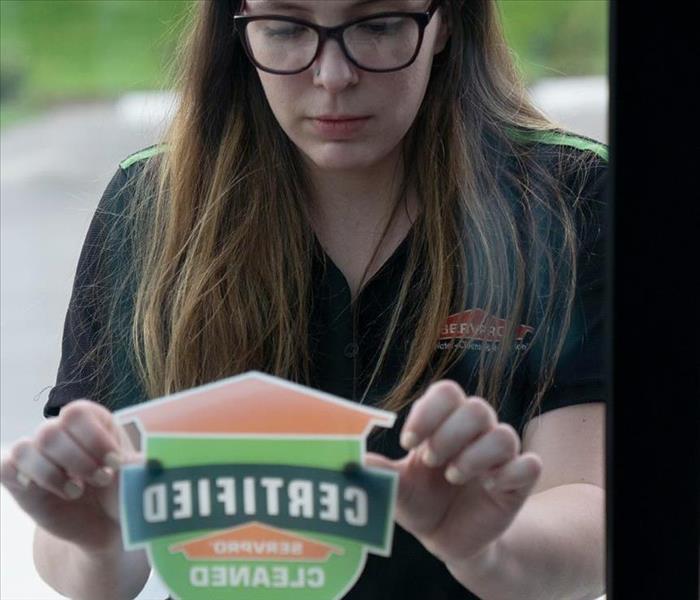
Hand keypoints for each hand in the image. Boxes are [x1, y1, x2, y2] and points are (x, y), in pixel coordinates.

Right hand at [0, 399, 139, 551]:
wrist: (108, 524)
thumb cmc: (124, 490)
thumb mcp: (136, 475)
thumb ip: (137, 466)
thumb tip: (145, 463)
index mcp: (92, 420)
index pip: (76, 413)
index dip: (94, 438)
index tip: (115, 463)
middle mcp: (61, 431)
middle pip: (51, 431)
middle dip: (79, 461)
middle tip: (102, 480)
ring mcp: (38, 454)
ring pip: (25, 448)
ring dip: (53, 474)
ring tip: (78, 492)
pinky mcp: (20, 478)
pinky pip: (6, 467)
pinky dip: (25, 478)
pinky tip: (50, 493)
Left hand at [365, 380, 542, 571]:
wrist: (447, 538)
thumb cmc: (421, 502)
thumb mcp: (397, 488)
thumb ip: (379, 472)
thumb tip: (351, 459)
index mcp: (444, 423)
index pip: (446, 392)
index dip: (429, 412)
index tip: (408, 442)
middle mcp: (474, 433)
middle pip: (476, 408)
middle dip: (449, 435)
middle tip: (430, 461)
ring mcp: (499, 457)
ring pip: (503, 434)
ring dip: (475, 456)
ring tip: (452, 477)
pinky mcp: (518, 482)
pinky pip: (529, 465)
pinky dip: (509, 474)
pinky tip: (489, 487)